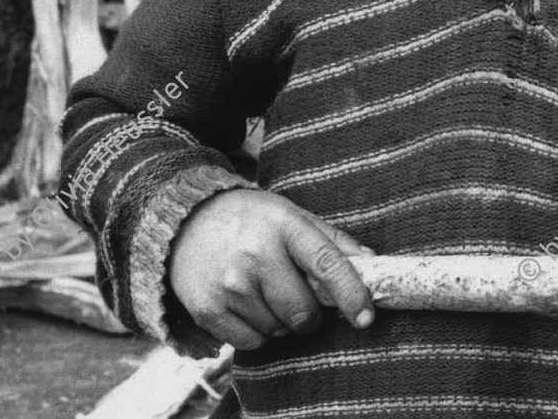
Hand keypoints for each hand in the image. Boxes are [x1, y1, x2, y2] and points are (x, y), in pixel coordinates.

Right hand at [169, 189, 374, 349]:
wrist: (185, 221)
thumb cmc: (251, 219)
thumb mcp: (292, 215)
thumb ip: (332, 240)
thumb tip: (372, 264)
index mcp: (285, 225)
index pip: (327, 265)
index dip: (350, 294)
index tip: (365, 318)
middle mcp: (256, 254)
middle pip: (302, 312)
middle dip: (309, 315)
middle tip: (299, 298)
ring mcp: (229, 284)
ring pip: (277, 330)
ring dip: (280, 322)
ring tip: (264, 292)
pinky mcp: (207, 309)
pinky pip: (251, 343)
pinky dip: (257, 333)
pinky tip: (246, 306)